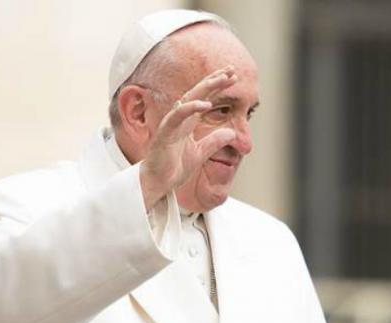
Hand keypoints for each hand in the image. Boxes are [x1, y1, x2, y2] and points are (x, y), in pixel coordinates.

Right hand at [139, 66, 237, 209]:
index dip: (217, 87)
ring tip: (221, 79)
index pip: (204, 99)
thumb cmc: (173, 169)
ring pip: (188, 99)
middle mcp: (179, 119)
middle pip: (198, 93)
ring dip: (205, 87)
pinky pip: (177, 116)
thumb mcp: (201, 154)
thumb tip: (231, 133)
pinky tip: (206, 104)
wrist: (158, 184)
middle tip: (230, 69)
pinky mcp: (165, 133)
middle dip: (214, 80)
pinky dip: (191, 108)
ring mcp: (171, 124)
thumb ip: (215, 142)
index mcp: (187, 123)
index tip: (233, 77)